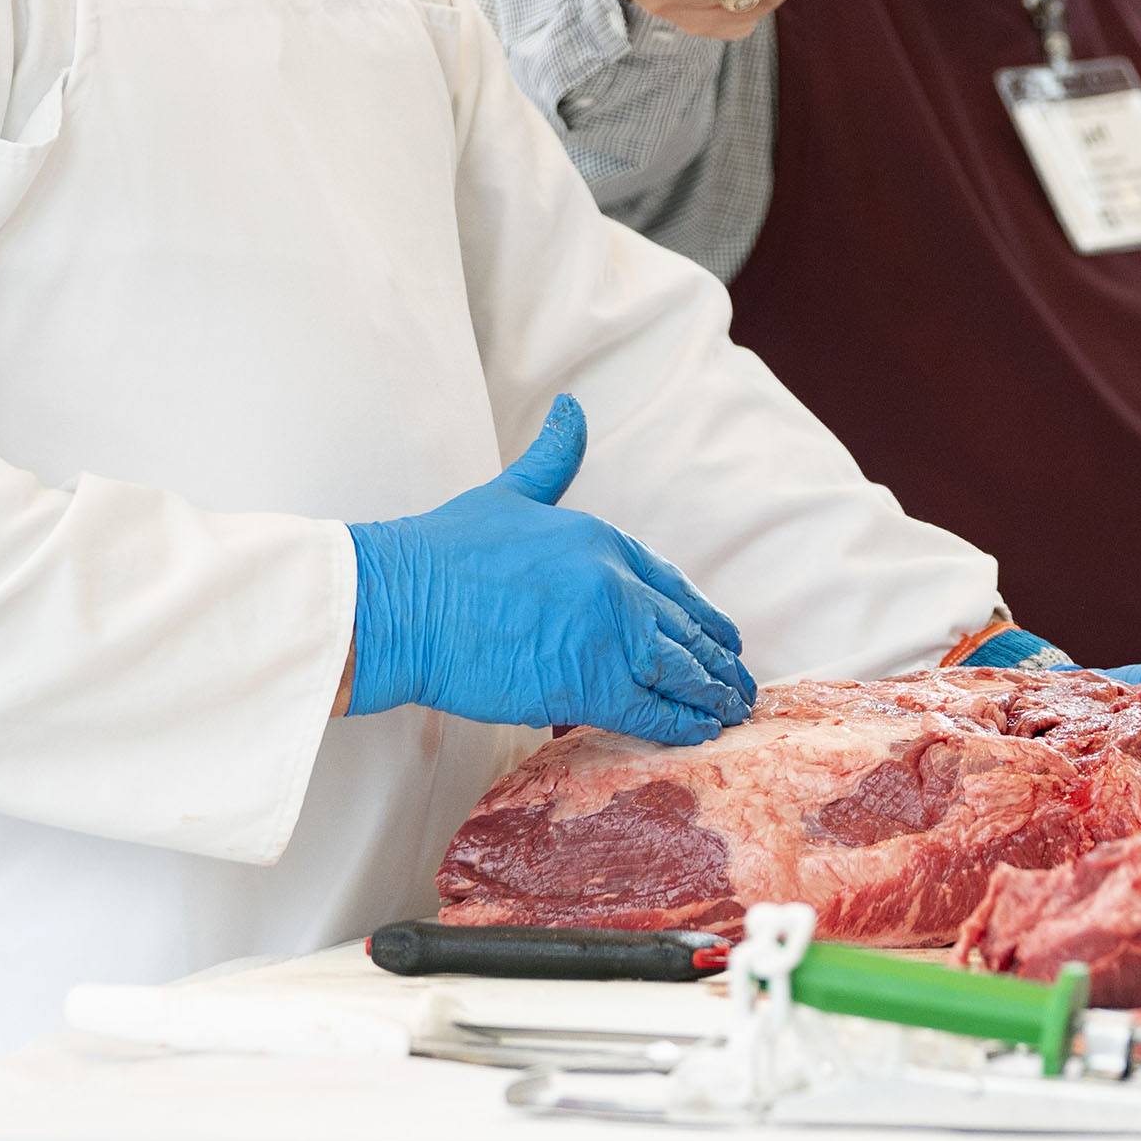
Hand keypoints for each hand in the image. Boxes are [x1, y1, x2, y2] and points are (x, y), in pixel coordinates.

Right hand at [344, 397, 759, 744]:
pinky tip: (698, 731)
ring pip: (677, 672)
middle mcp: (614, 585)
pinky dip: (679, 723)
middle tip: (739, 685)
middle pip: (682, 631)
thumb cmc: (444, 550)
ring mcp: (604, 636)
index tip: (725, 637)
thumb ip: (552, 457)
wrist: (401, 601)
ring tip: (728, 711)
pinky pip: (648, 709)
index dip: (701, 615)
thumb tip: (572, 408)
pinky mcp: (583, 684)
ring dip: (709, 695)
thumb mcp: (510, 491)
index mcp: (602, 540)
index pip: (669, 584)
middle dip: (715, 662)